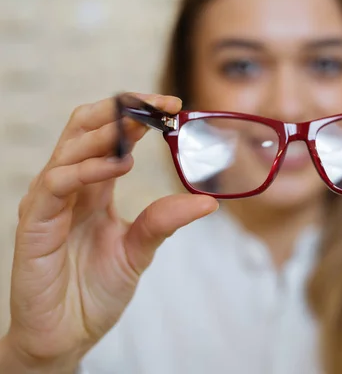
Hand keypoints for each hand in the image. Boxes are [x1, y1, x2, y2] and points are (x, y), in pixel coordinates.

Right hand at [4, 94, 217, 369]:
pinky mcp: (34, 224)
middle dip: (122, 110)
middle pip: (86, 128)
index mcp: (94, 189)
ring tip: (141, 127)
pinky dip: (86, 168)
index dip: (138, 116)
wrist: (66, 334)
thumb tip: (208, 201)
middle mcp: (70, 188)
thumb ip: (163, 221)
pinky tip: (117, 164)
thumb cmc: (95, 291)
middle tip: (160, 105)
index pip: (111, 136)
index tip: (174, 107)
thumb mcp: (138, 250)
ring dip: (106, 131)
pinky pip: (56, 183)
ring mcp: (49, 203)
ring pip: (70, 148)